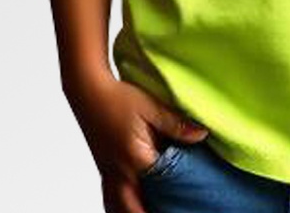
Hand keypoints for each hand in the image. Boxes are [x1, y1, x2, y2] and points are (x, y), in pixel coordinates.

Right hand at [64, 72, 209, 212]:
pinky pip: (110, 199)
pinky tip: (128, 207)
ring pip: (119, 209)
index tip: (189, 199)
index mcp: (135, 159)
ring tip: (150, 210)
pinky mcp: (103, 170)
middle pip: (135, 209)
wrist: (87, 90)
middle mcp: (119, 172)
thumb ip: (176, 124)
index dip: (177, 195)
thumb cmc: (117, 96)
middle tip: (170, 209)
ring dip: (134, 212)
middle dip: (150, 212)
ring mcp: (108, 174)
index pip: (161, 188)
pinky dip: (119, 208)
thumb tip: (201, 134)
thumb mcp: (151, 107)